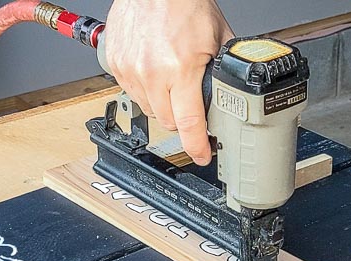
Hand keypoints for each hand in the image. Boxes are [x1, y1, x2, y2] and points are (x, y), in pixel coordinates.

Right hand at [105, 0, 232, 164]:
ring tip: (171, 79)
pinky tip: (154, 70)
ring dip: (162, 104)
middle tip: (190, 104)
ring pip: (148, 109)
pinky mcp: (116, 64)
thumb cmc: (183, 2)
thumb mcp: (217, 37)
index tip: (202, 155)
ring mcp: (130, 69)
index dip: (197, 146)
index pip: (189, 123)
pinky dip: (144, 88)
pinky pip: (131, 92)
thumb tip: (235, 93)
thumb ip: (224, 70)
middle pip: (168, 122)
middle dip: (182, 119)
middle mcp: (151, 72)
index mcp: (180, 68)